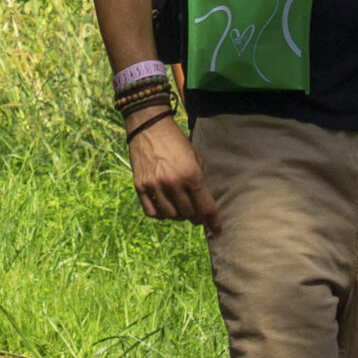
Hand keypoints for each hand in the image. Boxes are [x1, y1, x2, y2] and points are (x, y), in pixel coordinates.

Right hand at [127, 114, 218, 229]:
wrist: (149, 126)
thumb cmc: (176, 141)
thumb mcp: (195, 158)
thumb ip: (199, 181)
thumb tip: (202, 205)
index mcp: (191, 174)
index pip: (206, 207)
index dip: (213, 222)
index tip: (217, 230)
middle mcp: (174, 182)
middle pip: (189, 214)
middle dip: (196, 217)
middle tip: (196, 215)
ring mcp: (155, 185)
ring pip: (171, 216)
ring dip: (178, 216)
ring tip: (180, 209)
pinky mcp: (140, 186)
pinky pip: (152, 212)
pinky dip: (161, 214)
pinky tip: (165, 208)